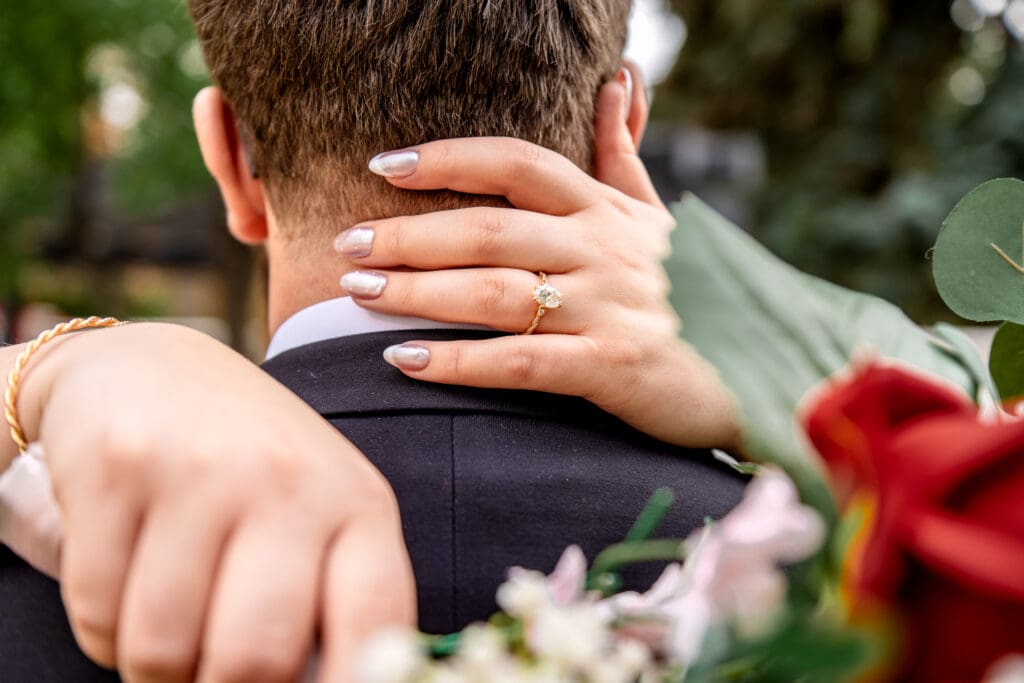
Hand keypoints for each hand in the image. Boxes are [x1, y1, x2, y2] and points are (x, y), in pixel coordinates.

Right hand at [10, 323, 414, 682]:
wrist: (153, 369)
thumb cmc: (250, 463)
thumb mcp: (318, 514)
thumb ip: (331, 600)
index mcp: (358, 503)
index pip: (377, 627)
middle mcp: (288, 480)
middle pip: (255, 660)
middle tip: (216, 674)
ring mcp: (199, 469)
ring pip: (162, 650)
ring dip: (158, 668)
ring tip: (172, 629)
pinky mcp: (116, 468)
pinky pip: (98, 613)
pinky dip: (106, 633)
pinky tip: (129, 588)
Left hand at [336, 67, 738, 448]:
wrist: (752, 368)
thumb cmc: (689, 292)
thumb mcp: (657, 216)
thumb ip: (622, 155)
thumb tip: (618, 80)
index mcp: (606, 210)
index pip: (519, 163)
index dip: (449, 158)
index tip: (383, 167)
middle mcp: (604, 250)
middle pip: (490, 229)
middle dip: (409, 235)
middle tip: (346, 246)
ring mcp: (610, 308)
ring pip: (495, 292)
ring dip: (417, 293)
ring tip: (356, 294)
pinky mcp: (612, 367)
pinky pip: (522, 361)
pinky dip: (457, 363)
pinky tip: (402, 363)